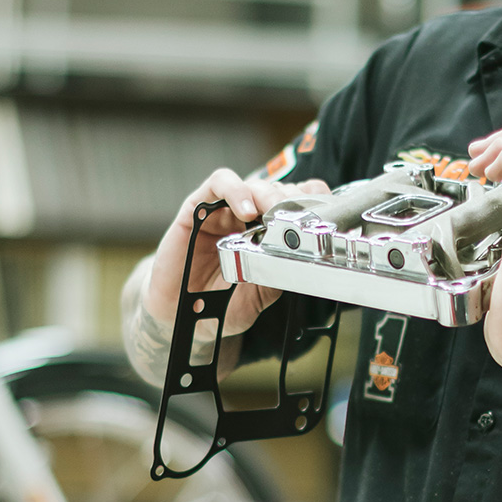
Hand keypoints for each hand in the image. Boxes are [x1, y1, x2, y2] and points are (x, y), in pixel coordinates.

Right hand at [141, 168, 330, 337]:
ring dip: (266, 193)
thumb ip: (277, 275)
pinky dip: (236, 190)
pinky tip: (245, 210)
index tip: (322, 214)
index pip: (294, 203)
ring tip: (272, 211)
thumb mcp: (258, 296)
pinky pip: (217, 184)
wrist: (179, 318)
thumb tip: (300, 257)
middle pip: (277, 190)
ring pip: (251, 184)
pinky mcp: (195, 209)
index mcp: (266, 234)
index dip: (310, 202)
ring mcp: (222, 211)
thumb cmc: (217, 306)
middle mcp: (246, 218)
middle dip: (290, 200)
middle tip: (295, 216)